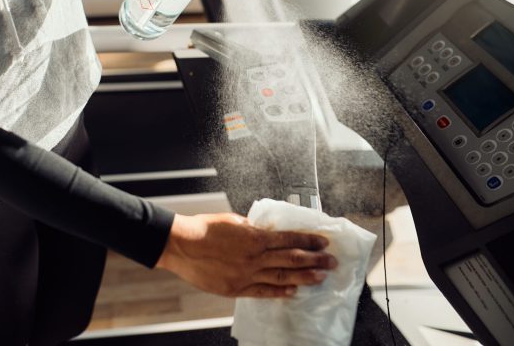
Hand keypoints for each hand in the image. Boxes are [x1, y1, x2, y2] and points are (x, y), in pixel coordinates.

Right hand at [156, 212, 336, 298]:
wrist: (182, 246)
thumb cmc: (204, 229)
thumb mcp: (233, 222)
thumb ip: (253, 229)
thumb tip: (267, 232)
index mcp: (254, 237)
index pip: (289, 239)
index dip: (308, 240)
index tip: (323, 242)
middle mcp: (254, 257)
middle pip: (291, 259)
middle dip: (314, 260)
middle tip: (331, 261)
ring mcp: (246, 275)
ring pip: (281, 276)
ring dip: (303, 277)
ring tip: (320, 277)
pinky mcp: (236, 288)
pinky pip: (263, 292)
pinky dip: (280, 292)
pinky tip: (293, 291)